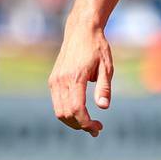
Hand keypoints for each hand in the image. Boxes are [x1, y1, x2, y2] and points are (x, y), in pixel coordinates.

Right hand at [49, 20, 112, 135]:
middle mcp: (60, 80)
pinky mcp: (53, 80)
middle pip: (65, 114)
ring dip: (73, 121)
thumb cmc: (97, 47)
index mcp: (75, 77)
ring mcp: (54, 80)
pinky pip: (57, 103)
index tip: (98, 128)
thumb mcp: (107, 67)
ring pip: (58, 111)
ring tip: (89, 124)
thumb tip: (103, 107)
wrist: (81, 30)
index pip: (76, 109)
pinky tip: (81, 113)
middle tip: (96, 129)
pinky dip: (67, 112)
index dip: (86, 123)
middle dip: (80, 125)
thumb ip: (104, 88)